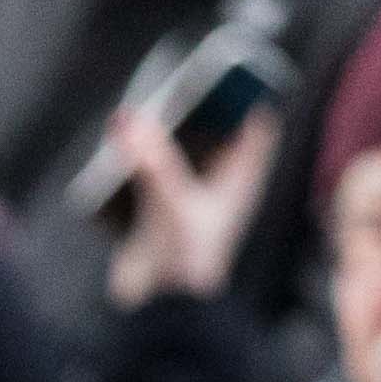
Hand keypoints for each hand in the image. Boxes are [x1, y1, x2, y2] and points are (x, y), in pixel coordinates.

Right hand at [102, 101, 279, 310]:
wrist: (156, 313)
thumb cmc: (183, 260)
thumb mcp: (171, 201)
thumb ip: (150, 159)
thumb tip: (125, 119)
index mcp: (239, 182)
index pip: (256, 129)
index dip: (249, 96)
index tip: (233, 68)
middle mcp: (217, 189)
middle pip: (217, 135)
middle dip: (201, 109)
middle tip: (182, 81)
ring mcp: (188, 202)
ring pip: (185, 155)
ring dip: (168, 134)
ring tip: (150, 108)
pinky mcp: (158, 217)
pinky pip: (154, 178)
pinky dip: (143, 161)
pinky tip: (124, 148)